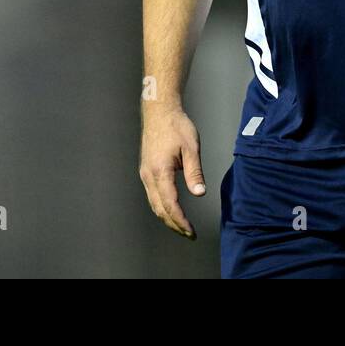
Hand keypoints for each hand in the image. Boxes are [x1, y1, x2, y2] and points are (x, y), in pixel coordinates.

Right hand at [139, 104, 206, 238]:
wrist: (159, 111)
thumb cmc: (177, 126)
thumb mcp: (191, 148)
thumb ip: (194, 173)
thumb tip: (200, 194)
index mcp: (160, 170)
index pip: (170, 204)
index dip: (180, 220)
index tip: (191, 231)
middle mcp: (148, 175)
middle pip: (159, 209)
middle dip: (174, 224)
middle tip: (189, 234)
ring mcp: (145, 173)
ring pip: (154, 204)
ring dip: (167, 218)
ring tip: (182, 227)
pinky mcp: (146, 170)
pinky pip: (152, 195)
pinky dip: (162, 207)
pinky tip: (172, 210)